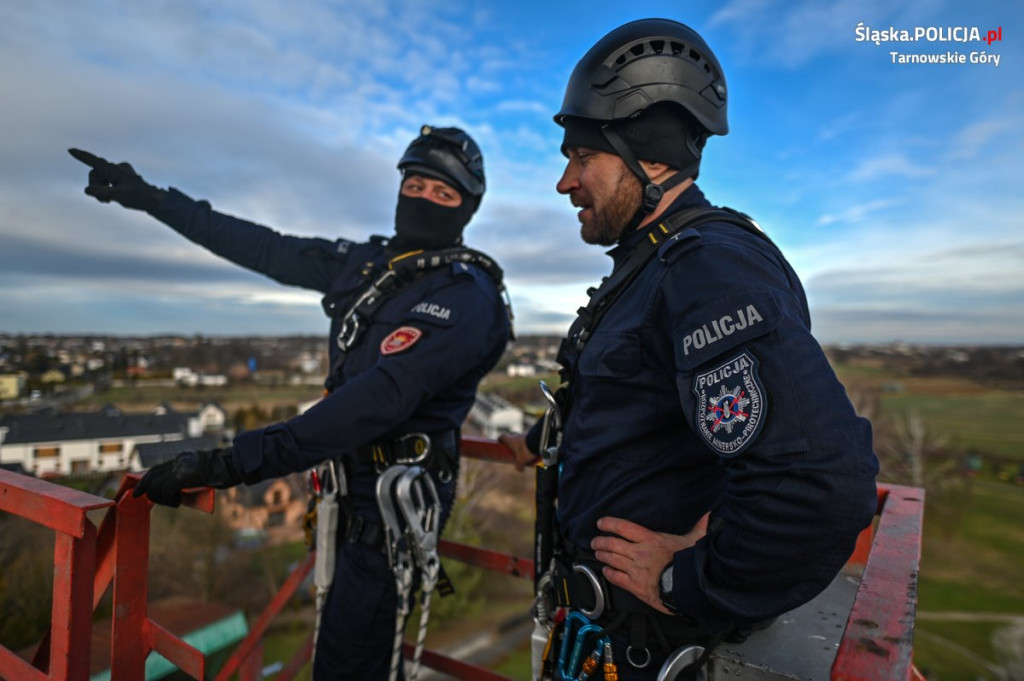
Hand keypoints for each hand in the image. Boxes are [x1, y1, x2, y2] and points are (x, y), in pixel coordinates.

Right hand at [68, 148, 165, 211]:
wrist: (154, 200)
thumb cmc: (138, 197)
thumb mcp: (118, 196)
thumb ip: (101, 192)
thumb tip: (86, 190)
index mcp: (115, 170)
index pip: (95, 162)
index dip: (82, 156)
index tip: (70, 150)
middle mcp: (117, 168)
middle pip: (95, 174)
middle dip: (95, 187)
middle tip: (103, 202)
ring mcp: (119, 172)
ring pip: (100, 179)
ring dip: (100, 190)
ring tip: (107, 202)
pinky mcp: (122, 177)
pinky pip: (107, 181)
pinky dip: (106, 190)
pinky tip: (112, 199)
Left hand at [133, 448, 242, 506]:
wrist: (235, 463)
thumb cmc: (225, 471)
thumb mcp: (203, 473)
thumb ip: (189, 478)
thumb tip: (176, 491)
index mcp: (182, 460)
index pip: (156, 470)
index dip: (144, 482)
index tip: (137, 492)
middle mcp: (179, 461)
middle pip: (151, 476)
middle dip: (146, 491)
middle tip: (153, 502)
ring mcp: (181, 467)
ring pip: (156, 485)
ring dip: (160, 498)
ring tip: (174, 502)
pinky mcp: (185, 474)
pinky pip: (167, 489)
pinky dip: (169, 498)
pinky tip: (179, 502)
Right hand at [498, 433, 538, 471]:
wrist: (538, 442)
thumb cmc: (526, 450)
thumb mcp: (521, 461)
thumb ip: (519, 466)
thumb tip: (519, 469)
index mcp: (510, 440)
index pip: (502, 437)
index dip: (500, 439)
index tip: (500, 443)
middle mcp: (516, 436)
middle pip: (511, 437)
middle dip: (511, 442)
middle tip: (513, 449)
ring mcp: (524, 434)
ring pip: (520, 438)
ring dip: (521, 443)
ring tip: (525, 451)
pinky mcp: (532, 435)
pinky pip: (528, 439)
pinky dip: (528, 443)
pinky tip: (532, 449)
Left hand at [591, 513, 708, 614]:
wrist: (688, 588)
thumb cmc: (690, 563)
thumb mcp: (695, 541)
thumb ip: (699, 527)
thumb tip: (709, 515)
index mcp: (651, 539)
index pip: (624, 527)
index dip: (609, 523)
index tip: (601, 523)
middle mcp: (639, 553)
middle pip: (612, 543)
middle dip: (600, 541)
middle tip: (595, 541)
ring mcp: (635, 570)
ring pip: (611, 559)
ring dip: (602, 555)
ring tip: (597, 553)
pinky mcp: (635, 586)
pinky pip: (616, 578)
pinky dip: (608, 573)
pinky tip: (606, 570)